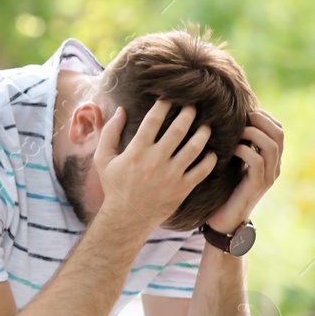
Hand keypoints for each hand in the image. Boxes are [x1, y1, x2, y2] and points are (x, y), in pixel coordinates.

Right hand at [94, 100, 217, 234]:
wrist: (127, 217)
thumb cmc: (114, 186)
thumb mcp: (102, 159)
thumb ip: (109, 133)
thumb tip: (120, 110)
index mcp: (137, 151)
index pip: (153, 120)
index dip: (164, 105)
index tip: (170, 97)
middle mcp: (156, 160)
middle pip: (178, 130)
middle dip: (188, 114)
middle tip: (194, 106)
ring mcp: (171, 175)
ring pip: (194, 148)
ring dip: (203, 134)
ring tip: (206, 126)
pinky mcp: (183, 188)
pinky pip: (202, 170)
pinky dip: (210, 160)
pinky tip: (211, 152)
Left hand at [206, 108, 283, 231]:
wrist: (224, 221)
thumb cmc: (223, 189)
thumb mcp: (233, 163)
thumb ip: (237, 145)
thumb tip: (228, 120)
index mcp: (271, 159)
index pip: (279, 129)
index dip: (264, 116)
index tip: (244, 111)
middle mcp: (274, 167)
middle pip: (279, 133)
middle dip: (260, 119)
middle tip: (241, 117)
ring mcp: (268, 177)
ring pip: (271, 145)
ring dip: (251, 133)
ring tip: (235, 130)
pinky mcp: (257, 186)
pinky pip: (256, 161)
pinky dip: (243, 149)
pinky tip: (230, 149)